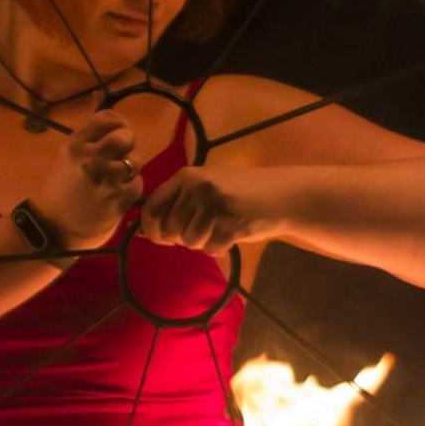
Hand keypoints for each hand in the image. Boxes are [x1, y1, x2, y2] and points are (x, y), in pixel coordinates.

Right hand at [34, 109, 142, 246]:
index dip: (117, 125)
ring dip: (130, 168)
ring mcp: (106, 178)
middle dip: (127, 145)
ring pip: (135, 160)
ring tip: (116, 179)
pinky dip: (131, 187)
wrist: (54, 231)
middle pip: (126, 136)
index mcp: (74, 145)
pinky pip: (137, 182)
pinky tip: (117, 195)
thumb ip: (90, 141)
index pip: (108, 118)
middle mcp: (90, 158)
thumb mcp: (67, 158)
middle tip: (120, 156)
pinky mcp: (119, 198)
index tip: (115, 135)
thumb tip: (121, 126)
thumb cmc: (61, 193)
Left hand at [139, 166, 273, 259]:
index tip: (164, 238)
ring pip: (190, 241)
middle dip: (182, 238)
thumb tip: (144, 233)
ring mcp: (213, 204)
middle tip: (202, 231)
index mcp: (185, 177)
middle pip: (170, 230)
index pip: (151, 209)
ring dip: (204, 242)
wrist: (280, 195)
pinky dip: (220, 247)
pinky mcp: (230, 222)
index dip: (152, 230)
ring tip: (220, 228)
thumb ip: (176, 205)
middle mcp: (196, 187)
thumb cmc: (238, 194)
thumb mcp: (203, 189)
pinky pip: (211, 248)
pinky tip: (233, 233)